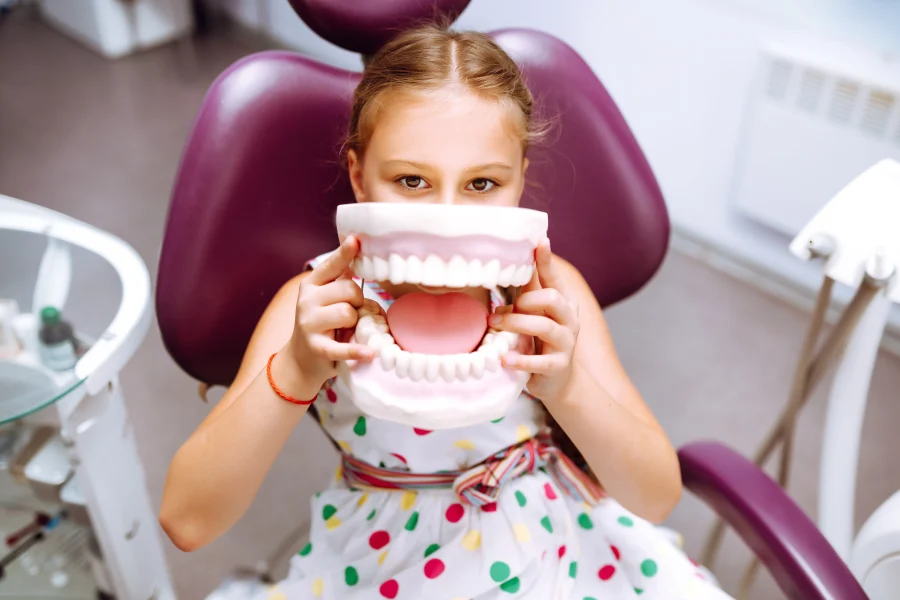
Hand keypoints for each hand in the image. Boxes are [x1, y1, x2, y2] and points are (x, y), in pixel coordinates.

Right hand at [283, 236, 375, 393]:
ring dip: (355, 322)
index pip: (331, 265)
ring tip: (348, 329)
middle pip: (349, 290)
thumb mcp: (326, 298)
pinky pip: (342, 347)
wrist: (301, 359)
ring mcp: (309, 323)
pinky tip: (370, 353)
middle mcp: (306, 300)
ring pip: (347, 312)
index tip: (355, 240)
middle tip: (352, 313)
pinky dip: (357, 351)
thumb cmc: (323, 324)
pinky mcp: (316, 347)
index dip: (344, 253)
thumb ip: (341, 281)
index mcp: (311, 284)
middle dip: (358, 301)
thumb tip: (360, 259)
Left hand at [490, 238, 578, 401]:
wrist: (557, 380)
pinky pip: (540, 362)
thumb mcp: (536, 313)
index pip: (554, 277)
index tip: (540, 241)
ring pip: (544, 326)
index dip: (546, 260)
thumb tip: (516, 258)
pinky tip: (504, 359)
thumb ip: (529, 289)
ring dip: (516, 324)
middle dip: (523, 301)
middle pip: (551, 298)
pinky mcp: (557, 366)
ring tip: (495, 325)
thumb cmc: (541, 339)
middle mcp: (569, 319)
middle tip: (497, 311)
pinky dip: (520, 360)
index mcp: (563, 302)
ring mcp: (566, 343)